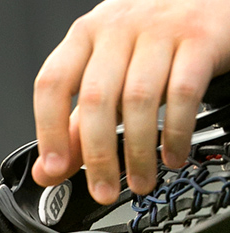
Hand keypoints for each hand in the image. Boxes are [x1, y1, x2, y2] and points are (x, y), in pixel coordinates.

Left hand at [31, 0, 229, 202]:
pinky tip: (172, 155)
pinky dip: (176, 132)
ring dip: (138, 152)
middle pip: (97, 99)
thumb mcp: (107, 73)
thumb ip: (76, 123)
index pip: (52, 84)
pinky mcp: (200, 37)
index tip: (54, 169)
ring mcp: (160, 29)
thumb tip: (47, 171)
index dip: (49, 131)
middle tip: (104, 190)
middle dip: (98, 156)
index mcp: (85, 35)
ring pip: (139, 100)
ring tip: (142, 181)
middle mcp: (118, 28)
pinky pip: (183, 93)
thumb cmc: (152, 38)